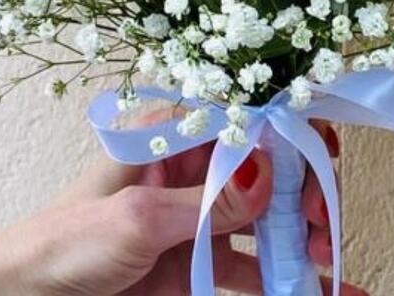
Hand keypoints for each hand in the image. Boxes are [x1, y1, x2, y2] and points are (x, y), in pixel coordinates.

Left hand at [0, 118, 367, 295]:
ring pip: (268, 215)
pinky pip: (253, 267)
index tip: (321, 152)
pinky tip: (320, 287)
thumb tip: (269, 175)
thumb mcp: (138, 219)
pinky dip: (287, 277)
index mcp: (170, 136)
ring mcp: (198, 216)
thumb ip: (207, 203)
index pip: (242, 114)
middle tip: (319, 218)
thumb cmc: (66, 242)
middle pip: (266, 164)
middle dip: (303, 185)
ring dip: (303, 233)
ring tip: (327, 262)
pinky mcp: (198, 263)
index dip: (287, 125)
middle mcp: (192, 168)